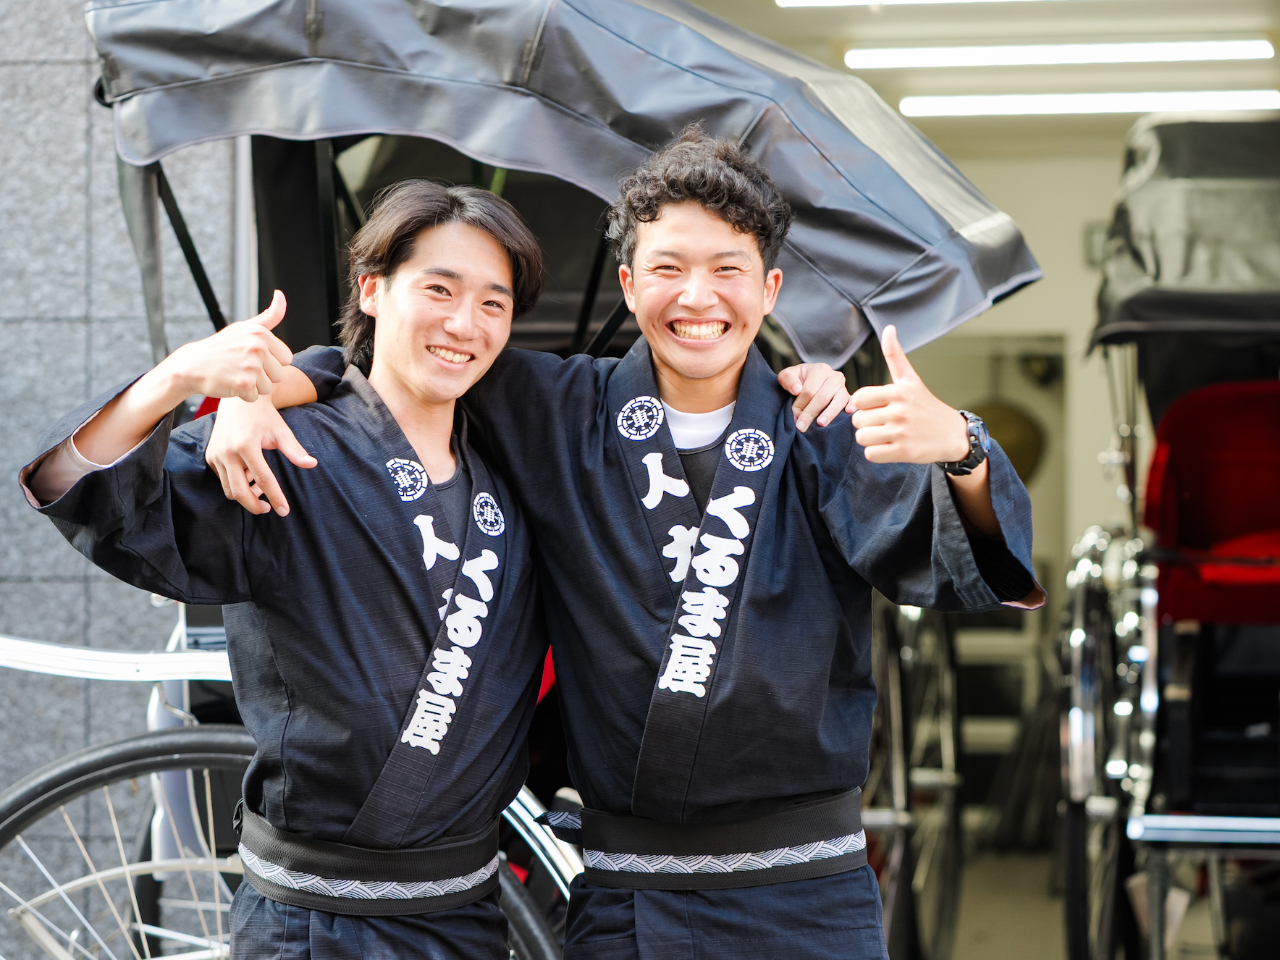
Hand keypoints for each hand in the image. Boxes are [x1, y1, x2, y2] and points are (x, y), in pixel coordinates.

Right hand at [167, 290, 292, 401]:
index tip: (252, 357)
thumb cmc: (221, 347)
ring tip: (235, 374)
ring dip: (253, 387)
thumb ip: (269, 316)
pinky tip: (230, 383)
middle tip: (242, 368)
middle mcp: (258, 347)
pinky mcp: (244, 383)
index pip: (287, 358)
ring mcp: (252, 365)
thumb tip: (281, 295)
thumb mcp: (244, 327)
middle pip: (279, 375)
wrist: (191, 365)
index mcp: (261, 333)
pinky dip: (243, 395)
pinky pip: (255, 397)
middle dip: (263, 376)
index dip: (271, 362)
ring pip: (268, 388)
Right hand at [206, 394, 316, 515]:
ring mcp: (216, 455)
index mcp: (246, 445)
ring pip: (229, 489)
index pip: (263, 479)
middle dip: (255, 506)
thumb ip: (295, 450)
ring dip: (246, 496)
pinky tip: (250, 477)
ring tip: (261, 491)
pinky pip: (224, 480)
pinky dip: (237, 485)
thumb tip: (313, 464)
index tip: (284, 511)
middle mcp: (227, 452)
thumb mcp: (281, 431)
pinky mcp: (210, 457)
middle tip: (269, 508)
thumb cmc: (263, 416)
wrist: (239, 401)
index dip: (275, 497)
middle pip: (239, 492)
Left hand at [778, 363, 850, 432]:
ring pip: (838, 401)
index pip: (809, 390)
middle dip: (810, 413)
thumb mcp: (788, 376)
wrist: (810, 381)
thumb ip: (787, 379)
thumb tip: (797, 390)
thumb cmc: (798, 380)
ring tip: (820, 424)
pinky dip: (852, 407)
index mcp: (820, 369)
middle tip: (801, 427)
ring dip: (829, 414)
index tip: (793, 417)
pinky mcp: (849, 398)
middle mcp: (834, 377)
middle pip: (822, 397)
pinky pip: (852, 402)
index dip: (800, 405)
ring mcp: (843, 387)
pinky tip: (848, 413)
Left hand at [847, 325, 968, 463]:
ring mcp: (902, 432)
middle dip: (867, 422)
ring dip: (870, 439)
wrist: (952, 435)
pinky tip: (890, 446)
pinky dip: (877, 453)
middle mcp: (900, 411)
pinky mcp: (904, 452)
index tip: (876, 406)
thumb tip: (888, 328)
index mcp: (899, 392)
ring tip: (886, 434)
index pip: (858, 398)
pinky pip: (870, 454)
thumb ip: (895, 355)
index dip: (863, 404)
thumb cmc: (926, 406)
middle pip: (858, 420)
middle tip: (884, 422)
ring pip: (861, 437)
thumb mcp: (911, 380)